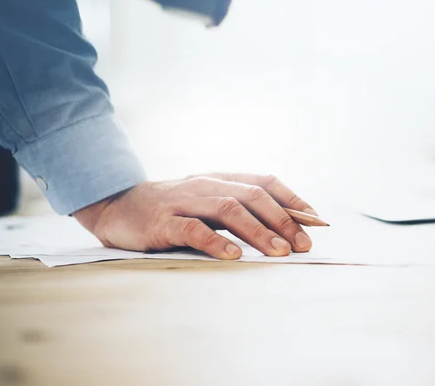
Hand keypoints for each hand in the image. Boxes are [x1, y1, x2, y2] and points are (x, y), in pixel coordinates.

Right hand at [73, 173, 317, 259]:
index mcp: (220, 178)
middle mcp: (205, 184)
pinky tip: (233, 256)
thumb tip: (282, 228)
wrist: (118, 206)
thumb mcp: (206, 202)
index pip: (264, 181)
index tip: (316, 219)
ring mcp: (183, 201)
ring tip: (279, 252)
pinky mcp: (162, 221)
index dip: (292, 198)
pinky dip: (215, 242)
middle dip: (283, 220)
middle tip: (303, 244)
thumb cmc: (172, 209)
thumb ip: (237, 209)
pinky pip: (192, 229)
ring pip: (228, 209)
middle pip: (252, 195)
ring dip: (258, 231)